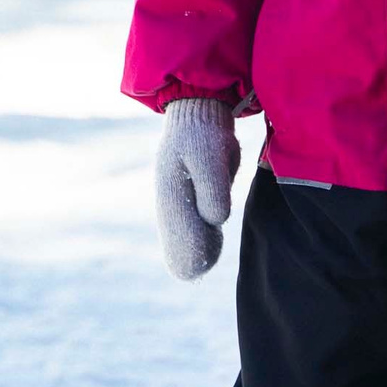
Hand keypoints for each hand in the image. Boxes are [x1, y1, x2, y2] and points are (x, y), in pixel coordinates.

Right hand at [154, 97, 239, 279]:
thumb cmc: (203, 134)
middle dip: (187, 255)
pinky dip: (202, 236)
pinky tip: (210, 245)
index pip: (176, 229)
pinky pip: (194, 223)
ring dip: (195, 247)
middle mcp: (172, 197)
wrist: (201, 114)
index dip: (186, 250)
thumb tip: (215, 221)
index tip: (197, 267)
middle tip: (195, 272)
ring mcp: (180, 196)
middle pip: (175, 235)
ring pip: (185, 231)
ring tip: (205, 262)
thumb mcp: (208, 156)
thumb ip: (212, 188)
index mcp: (171, 191)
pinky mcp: (192, 194)